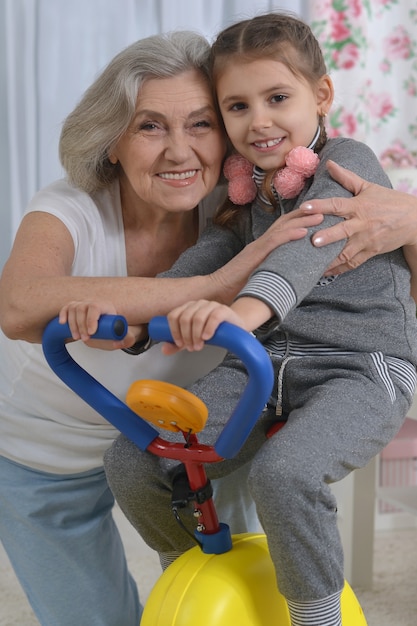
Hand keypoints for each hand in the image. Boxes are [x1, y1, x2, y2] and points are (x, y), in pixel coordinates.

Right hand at [59, 300, 142, 349]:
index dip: (91, 319)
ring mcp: (81, 304)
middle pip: (81, 308)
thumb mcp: (121, 334)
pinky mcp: (73, 308)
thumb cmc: (113, 328)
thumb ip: (126, 339)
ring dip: (72, 324)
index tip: (92, 332)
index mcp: (104, 305)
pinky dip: (63, 314)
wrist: (107, 324)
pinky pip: (66, 308)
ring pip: (72, 309)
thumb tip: (124, 342)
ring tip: (77, 337)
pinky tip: (62, 323)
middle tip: (85, 339)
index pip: (95, 307)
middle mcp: (91, 302)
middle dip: (81, 325)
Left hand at [163, 300, 244, 353]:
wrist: (234, 328)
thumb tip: (164, 350)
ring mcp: (211, 305)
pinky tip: (207, 337)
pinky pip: (214, 317)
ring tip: (199, 346)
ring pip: (198, 318)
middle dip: (186, 336)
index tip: (179, 343)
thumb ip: (178, 344)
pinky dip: (208, 329)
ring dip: (196, 335)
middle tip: (191, 347)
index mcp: (188, 308)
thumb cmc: (212, 331)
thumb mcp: (193, 338)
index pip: (174, 315)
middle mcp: (198, 304)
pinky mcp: (224, 310)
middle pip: (185, 318)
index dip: (174, 331)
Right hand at [211, 209, 323, 300]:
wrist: (217, 290)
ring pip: (282, 228)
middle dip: (305, 215)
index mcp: (262, 248)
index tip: (315, 217)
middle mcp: (261, 243)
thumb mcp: (259, 276)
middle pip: (285, 223)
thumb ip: (272, 272)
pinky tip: (303, 232)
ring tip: (320, 217)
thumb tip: (289, 278)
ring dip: (302, 221)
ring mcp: (257, 247)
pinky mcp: (254, 255)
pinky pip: (274, 241)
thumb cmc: (236, 288)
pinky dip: (289, 235)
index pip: (282, 229)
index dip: (299, 221)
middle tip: (324, 210)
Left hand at [300, 160, 416, 273]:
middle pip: (342, 231)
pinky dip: (338, 269)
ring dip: (330, 259)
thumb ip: (346, 177)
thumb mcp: (368, 187)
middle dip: (328, 237)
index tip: (305, 207)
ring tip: (314, 265)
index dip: (320, 206)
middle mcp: (362, 224)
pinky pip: (353, 263)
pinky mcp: (370, 252)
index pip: (337, 205)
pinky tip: (324, 273)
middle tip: (313, 241)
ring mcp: (366, 240)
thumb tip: (329, 163)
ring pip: (346, 252)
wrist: (414, 220)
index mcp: (359, 206)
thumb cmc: (388, 201)